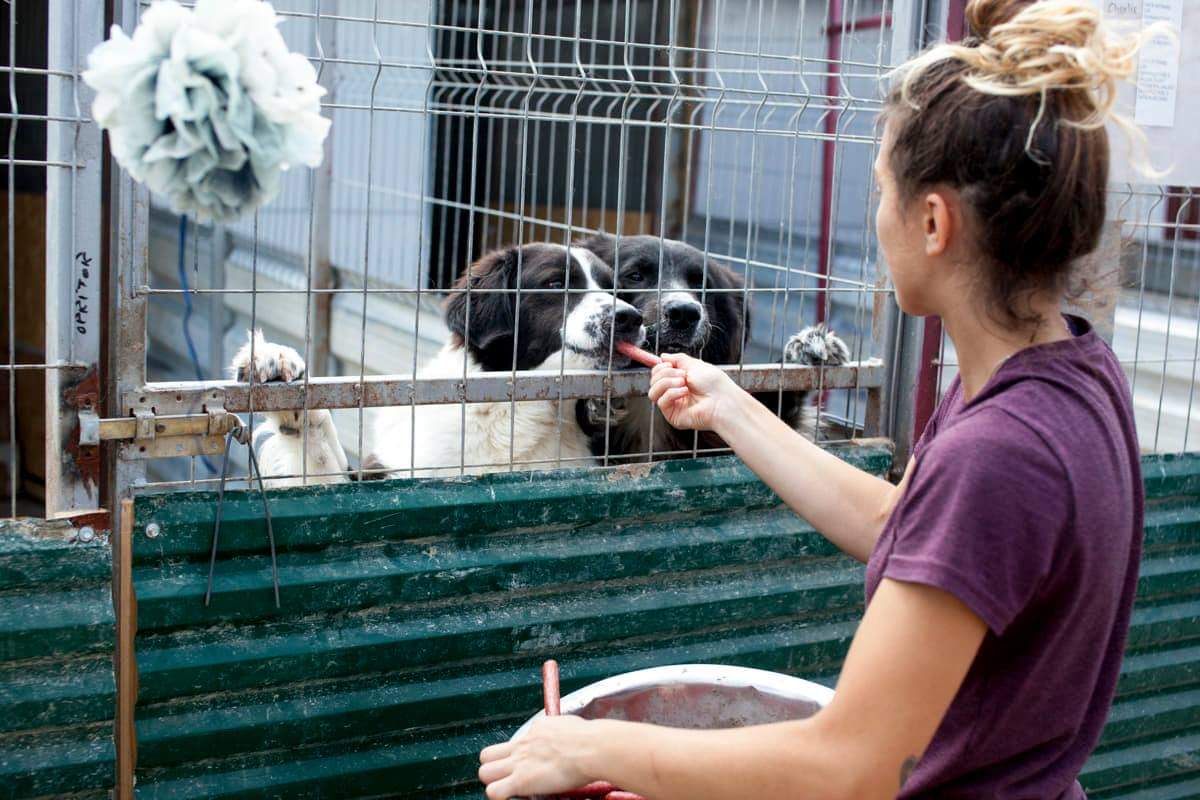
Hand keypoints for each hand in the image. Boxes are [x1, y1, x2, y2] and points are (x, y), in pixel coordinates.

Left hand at [479, 715, 596, 799]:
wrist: (590, 748)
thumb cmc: (589, 739)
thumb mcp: (569, 726)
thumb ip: (561, 732)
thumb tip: (568, 736)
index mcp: (535, 730)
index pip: (514, 742)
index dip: (518, 756)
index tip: (530, 764)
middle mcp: (522, 745)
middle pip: (487, 755)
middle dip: (493, 767)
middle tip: (508, 778)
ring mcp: (519, 763)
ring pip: (484, 772)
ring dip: (493, 782)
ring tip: (507, 789)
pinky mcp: (521, 780)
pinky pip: (493, 792)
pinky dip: (498, 797)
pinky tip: (508, 799)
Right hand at [647, 353, 740, 432]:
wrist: (723, 400)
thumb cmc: (714, 384)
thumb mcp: (694, 364)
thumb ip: (677, 359)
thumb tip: (663, 357)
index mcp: (680, 380)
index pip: (658, 373)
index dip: (660, 367)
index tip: (669, 364)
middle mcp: (675, 392)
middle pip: (653, 380)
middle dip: (666, 373)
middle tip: (682, 374)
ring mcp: (673, 404)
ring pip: (653, 391)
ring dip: (667, 383)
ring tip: (683, 383)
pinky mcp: (673, 415)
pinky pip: (661, 402)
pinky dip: (672, 393)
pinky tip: (685, 392)